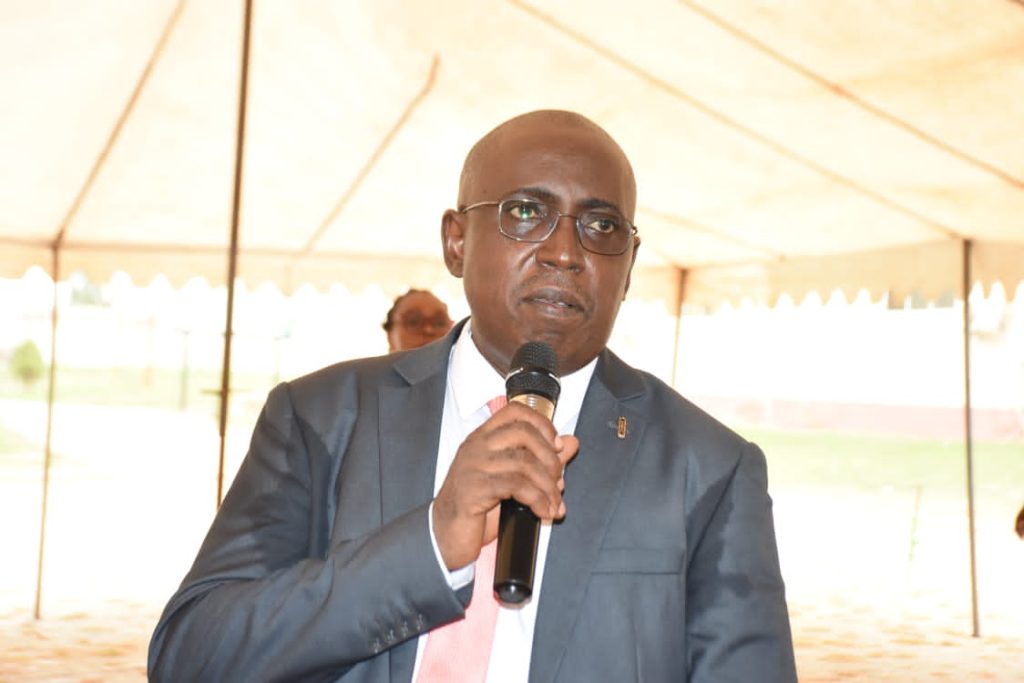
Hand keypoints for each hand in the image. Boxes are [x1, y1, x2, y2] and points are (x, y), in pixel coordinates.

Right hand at [432, 402, 578, 569]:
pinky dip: (537, 500)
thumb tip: (570, 443)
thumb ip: (541, 460)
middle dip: (550, 458)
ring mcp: (473, 466)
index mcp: (484, 438)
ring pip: (524, 462)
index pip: (515, 412)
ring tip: (553, 504)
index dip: (543, 424)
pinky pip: (515, 486)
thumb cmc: (477, 506)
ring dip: (548, 486)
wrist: (445, 535)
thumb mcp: (512, 480)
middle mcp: (477, 446)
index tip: (557, 446)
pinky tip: (543, 512)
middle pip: (523, 433)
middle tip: (558, 481)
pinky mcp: (473, 489)